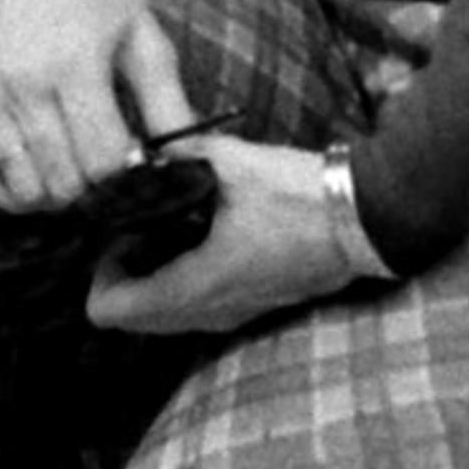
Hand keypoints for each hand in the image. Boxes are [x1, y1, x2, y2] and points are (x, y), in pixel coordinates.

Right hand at [0, 0, 192, 207]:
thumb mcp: (142, 35)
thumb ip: (167, 102)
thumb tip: (191, 159)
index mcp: (75, 64)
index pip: (102, 161)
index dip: (125, 174)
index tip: (133, 161)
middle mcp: (25, 82)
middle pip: (64, 181)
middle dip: (94, 190)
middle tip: (107, 171)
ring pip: (23, 186)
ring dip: (55, 195)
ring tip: (76, 176)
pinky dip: (8, 192)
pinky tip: (35, 185)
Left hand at [84, 136, 364, 340]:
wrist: (367, 219)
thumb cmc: (301, 196)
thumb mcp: (234, 163)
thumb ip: (182, 154)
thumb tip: (146, 150)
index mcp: (196, 285)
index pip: (111, 311)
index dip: (100, 273)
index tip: (117, 233)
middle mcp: (211, 313)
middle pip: (136, 319)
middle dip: (125, 276)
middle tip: (136, 227)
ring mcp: (236, 315)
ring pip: (169, 317)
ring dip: (154, 280)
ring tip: (166, 227)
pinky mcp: (256, 306)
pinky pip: (199, 308)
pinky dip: (183, 281)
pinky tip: (200, 234)